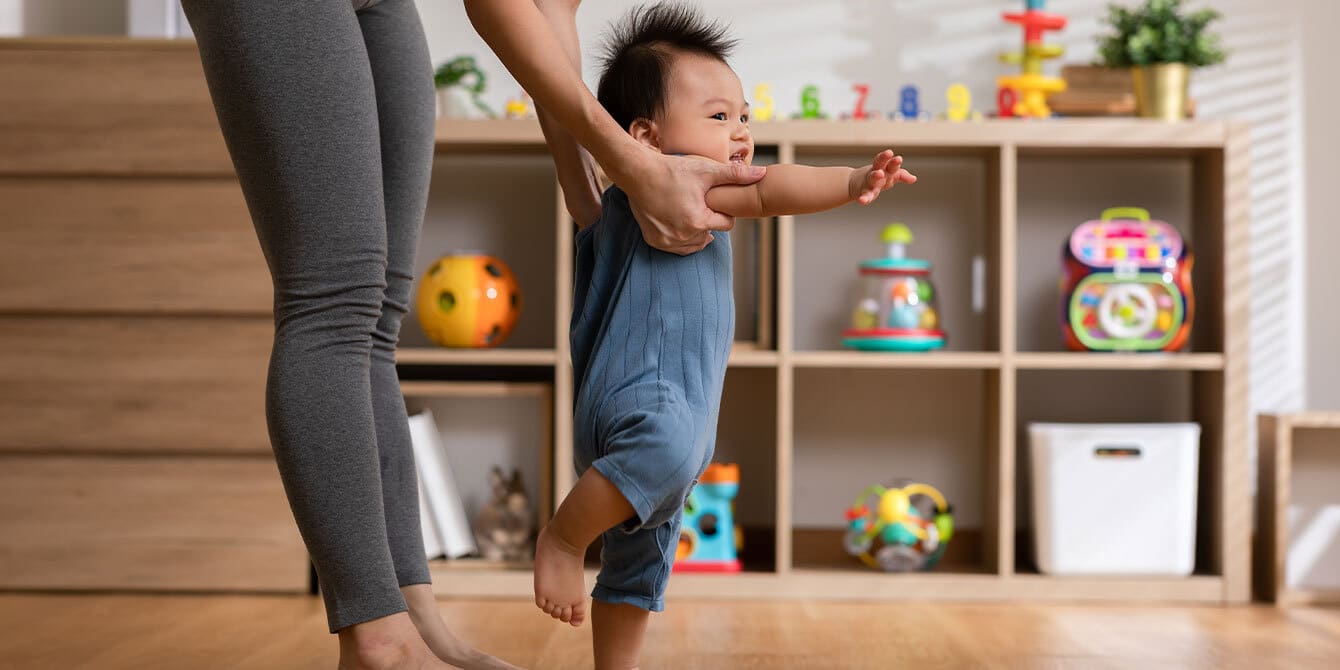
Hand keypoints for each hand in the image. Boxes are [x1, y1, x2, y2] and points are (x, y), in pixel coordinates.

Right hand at [618, 147, 766, 254]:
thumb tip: (763, 173)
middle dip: (708, 221)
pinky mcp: (655, 241)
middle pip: (710, 234)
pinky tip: (679, 221)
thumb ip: (735, 175)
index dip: (723, 211)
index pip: (726, 224)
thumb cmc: (673, 169)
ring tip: (691, 212)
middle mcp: (683, 236)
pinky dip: (680, 237)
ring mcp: (667, 241)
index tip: (714, 200)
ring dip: (696, 231)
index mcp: (699, 221)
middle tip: (699, 202)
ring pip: (694, 243)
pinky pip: (676, 246)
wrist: (638, 173)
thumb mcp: (706, 170)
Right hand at [848, 150, 916, 204]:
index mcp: (885, 168)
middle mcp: (877, 172)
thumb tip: (914, 178)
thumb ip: (902, 175)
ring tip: (879, 174)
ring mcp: (870, 182)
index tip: (899, 158)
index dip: (895, 162)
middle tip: (892, 156)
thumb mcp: (890, 175)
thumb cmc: (878, 178)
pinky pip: (865, 195)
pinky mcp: (863, 192)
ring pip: (872, 177)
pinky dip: (864, 198)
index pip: (890, 163)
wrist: (855, 183)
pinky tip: (862, 201)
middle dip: (885, 159)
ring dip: (876, 175)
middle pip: (880, 164)